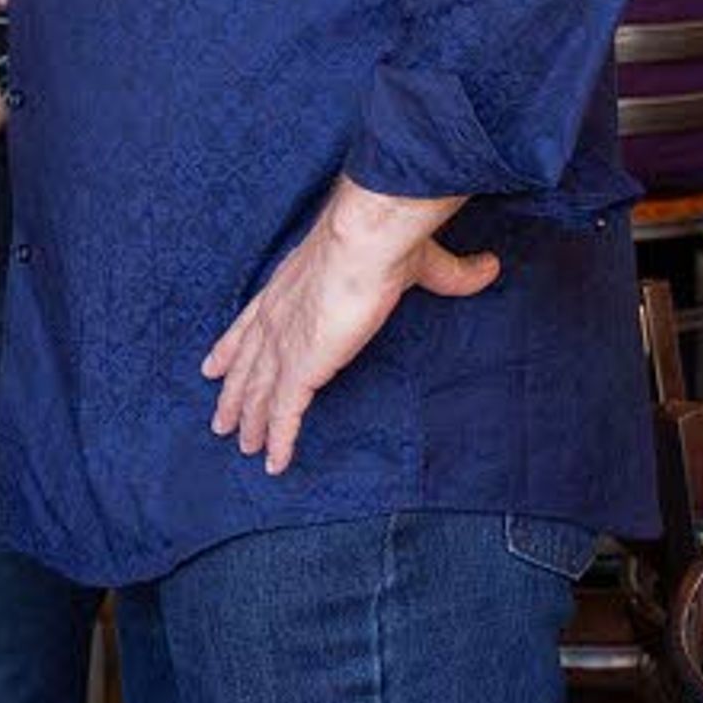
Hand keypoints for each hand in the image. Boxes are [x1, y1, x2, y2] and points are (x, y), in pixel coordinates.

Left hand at [200, 182, 497, 475]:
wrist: (368, 239)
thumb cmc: (385, 241)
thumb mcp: (420, 260)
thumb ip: (453, 271)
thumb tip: (490, 267)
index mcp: (290, 285)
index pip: (251, 323)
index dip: (231, 347)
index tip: (213, 366)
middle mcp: (277, 315)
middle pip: (246, 364)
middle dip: (232, 393)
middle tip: (220, 419)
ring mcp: (285, 344)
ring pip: (258, 393)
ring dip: (249, 421)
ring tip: (239, 444)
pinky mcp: (300, 368)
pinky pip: (284, 415)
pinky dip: (278, 440)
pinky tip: (273, 463)